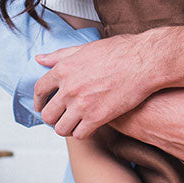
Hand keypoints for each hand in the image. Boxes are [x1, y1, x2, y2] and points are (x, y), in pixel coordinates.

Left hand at [34, 32, 167, 136]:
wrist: (145, 62)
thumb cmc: (120, 51)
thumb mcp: (87, 48)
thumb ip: (61, 55)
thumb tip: (40, 59)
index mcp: (64, 69)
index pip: (39, 90)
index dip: (38, 101)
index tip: (41, 105)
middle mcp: (69, 88)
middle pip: (48, 114)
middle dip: (52, 118)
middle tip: (60, 118)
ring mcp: (82, 104)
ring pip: (61, 128)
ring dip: (66, 128)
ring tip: (73, 125)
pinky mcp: (97, 117)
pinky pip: (79, 134)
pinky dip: (82, 133)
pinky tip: (89, 127)